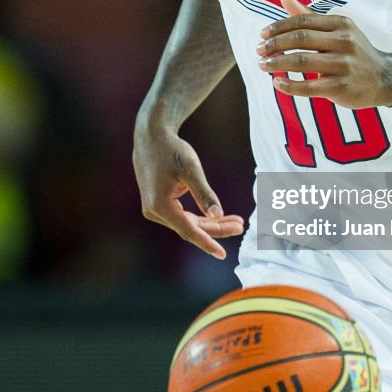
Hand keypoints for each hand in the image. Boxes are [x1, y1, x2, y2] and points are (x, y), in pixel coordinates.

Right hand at [133, 123, 243, 258]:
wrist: (151, 137)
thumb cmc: (171, 150)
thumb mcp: (190, 170)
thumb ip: (204, 194)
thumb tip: (217, 216)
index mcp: (160, 206)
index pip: (188, 231)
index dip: (207, 243)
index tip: (222, 254)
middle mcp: (154, 212)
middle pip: (190, 228)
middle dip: (216, 229)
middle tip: (240, 226)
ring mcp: (155, 209)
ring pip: (188, 223)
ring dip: (211, 223)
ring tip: (236, 221)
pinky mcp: (159, 204)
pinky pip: (183, 216)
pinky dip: (201, 216)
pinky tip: (220, 217)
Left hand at [256, 0, 391, 108]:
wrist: (385, 78)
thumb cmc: (353, 51)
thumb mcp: (336, 29)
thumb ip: (308, 15)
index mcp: (340, 24)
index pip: (303, 21)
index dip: (279, 27)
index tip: (262, 34)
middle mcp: (344, 41)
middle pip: (301, 39)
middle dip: (274, 45)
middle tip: (258, 50)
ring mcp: (344, 65)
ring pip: (302, 61)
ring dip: (277, 63)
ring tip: (262, 65)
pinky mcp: (342, 87)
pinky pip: (310, 87)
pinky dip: (290, 85)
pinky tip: (277, 83)